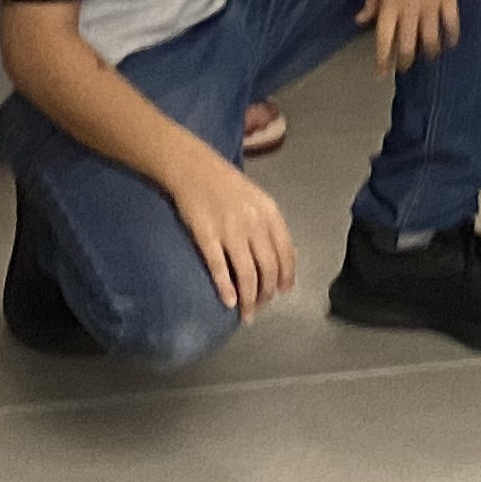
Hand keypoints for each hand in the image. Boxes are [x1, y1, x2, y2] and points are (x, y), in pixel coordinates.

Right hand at [170, 151, 296, 314]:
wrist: (194, 168)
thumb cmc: (227, 185)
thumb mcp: (258, 200)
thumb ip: (270, 227)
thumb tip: (283, 258)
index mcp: (270, 213)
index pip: (286, 252)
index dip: (286, 276)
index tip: (283, 292)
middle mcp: (254, 223)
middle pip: (268, 268)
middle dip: (266, 294)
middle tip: (260, 307)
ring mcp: (230, 230)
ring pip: (247, 274)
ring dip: (249, 299)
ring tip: (246, 313)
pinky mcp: (206, 236)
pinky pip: (220, 268)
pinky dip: (226, 288)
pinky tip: (229, 301)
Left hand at [359, 0, 462, 72]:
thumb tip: (361, 19)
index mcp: (389, 3)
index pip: (384, 40)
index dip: (382, 60)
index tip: (381, 73)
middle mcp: (410, 8)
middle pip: (408, 46)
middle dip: (405, 62)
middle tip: (404, 67)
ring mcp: (431, 4)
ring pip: (431, 40)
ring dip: (428, 53)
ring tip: (427, 56)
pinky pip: (451, 24)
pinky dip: (451, 37)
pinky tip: (449, 43)